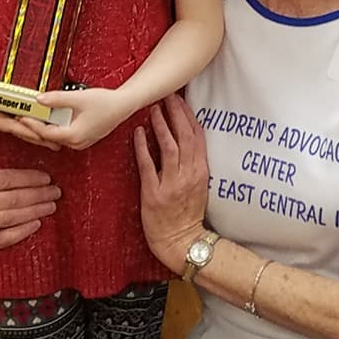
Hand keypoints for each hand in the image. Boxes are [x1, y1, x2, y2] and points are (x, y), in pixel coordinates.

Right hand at [0, 90, 60, 149]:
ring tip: (55, 141)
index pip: (12, 126)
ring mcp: (1, 121)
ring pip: (22, 129)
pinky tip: (43, 130)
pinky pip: (20, 123)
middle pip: (21, 131)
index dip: (28, 129)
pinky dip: (31, 126)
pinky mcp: (3, 117)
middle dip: (38, 137)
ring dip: (38, 134)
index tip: (43, 134)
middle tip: (57, 143)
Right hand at [0, 140, 61, 250]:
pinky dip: (21, 232)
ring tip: (51, 206)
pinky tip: (36, 224)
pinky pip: (2, 238)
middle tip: (55, 192)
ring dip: (33, 212)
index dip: (27, 178)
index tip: (46, 178)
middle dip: (37, 195)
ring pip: (9, 218)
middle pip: (10, 199)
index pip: (4, 179)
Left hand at [18, 87, 130, 149]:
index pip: (45, 133)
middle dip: (34, 126)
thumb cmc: (106, 103)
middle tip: (22, 116)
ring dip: (44, 126)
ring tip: (32, 115)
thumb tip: (38, 99)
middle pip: (48, 137)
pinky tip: (49, 118)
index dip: (31, 124)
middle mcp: (76, 143)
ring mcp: (80, 142)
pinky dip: (54, 126)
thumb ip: (57, 99)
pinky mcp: (82, 137)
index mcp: (74, 136)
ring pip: (55, 136)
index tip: (21, 116)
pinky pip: (63, 134)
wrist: (123, 105)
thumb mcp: (78, 98)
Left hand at [133, 93, 208, 273]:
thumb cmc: (188, 214)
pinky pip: (148, 166)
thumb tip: (186, 138)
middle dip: (176, 114)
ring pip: (169, 147)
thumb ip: (194, 163)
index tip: (181, 99)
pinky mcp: (154, 194)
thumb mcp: (199, 185)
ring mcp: (171, 184)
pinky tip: (137, 133)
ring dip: (161, 126)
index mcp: (201, 171)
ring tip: (154, 109)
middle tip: (167, 96)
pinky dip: (143, 148)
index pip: (197, 136)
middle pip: (184, 137)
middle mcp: (188, 175)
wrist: (182, 242)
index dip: (188, 115)